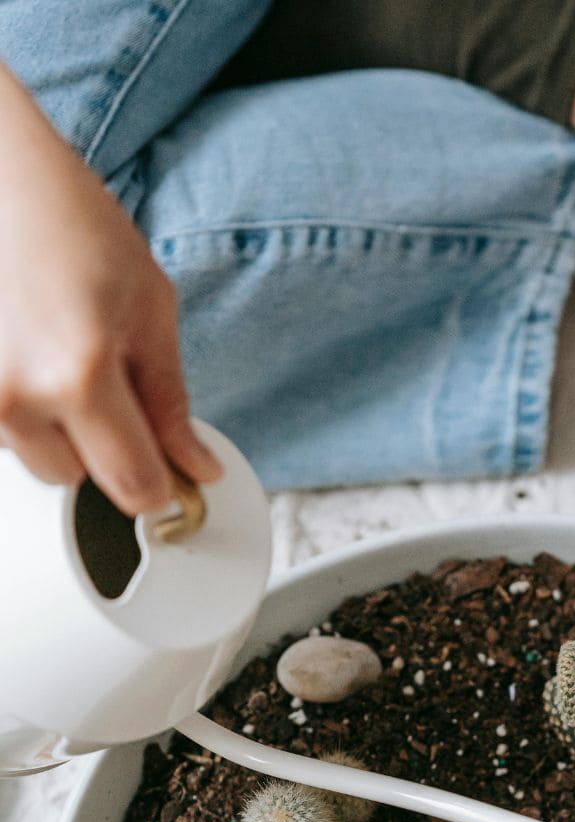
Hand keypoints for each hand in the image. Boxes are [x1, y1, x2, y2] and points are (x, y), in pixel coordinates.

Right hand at [0, 76, 220, 513]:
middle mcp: (16, 394)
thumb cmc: (69, 220)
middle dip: (99, 446)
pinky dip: (20, 406)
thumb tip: (196, 467)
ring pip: (33, 457)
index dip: (158, 489)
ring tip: (59, 352)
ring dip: (54, 426)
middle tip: (103, 376)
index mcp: (79, 374)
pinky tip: (27, 350)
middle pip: (75, 479)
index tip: (171, 480)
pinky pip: (1, 429)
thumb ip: (170, 401)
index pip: (131, 484)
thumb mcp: (149, 306)